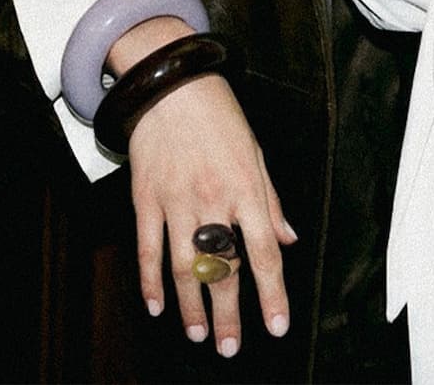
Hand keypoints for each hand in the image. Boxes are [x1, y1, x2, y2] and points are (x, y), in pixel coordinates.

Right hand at [109, 18, 297, 357]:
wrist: (172, 84)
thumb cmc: (219, 115)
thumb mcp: (255, 152)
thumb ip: (271, 200)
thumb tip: (287, 238)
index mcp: (245, 188)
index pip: (263, 251)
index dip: (272, 293)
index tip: (276, 325)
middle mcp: (212, 199)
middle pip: (223, 268)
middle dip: (229, 313)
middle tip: (230, 348)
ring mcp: (176, 200)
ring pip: (185, 267)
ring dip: (191, 306)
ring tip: (199, 333)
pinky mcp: (146, 198)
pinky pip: (148, 249)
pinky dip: (150, 282)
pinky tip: (156, 305)